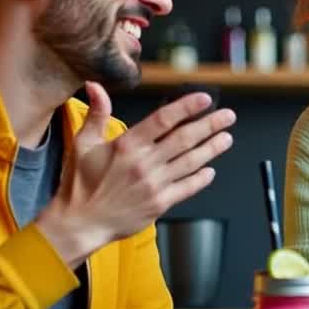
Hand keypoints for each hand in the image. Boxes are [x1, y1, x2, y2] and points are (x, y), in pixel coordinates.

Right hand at [38, 82, 235, 266]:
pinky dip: (201, 178)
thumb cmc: (80, 184)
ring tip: (227, 138)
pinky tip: (210, 170)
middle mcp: (144, 163)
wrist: (80, 223)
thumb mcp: (83, 144)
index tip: (205, 99)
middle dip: (210, 125)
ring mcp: (154, 184)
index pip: (163, 120)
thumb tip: (95, 85)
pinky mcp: (160, 203)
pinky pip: (187, 187)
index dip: (187, 107)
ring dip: (212, 148)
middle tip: (228, 116)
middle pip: (185, 139)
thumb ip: (96, 114)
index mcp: (127, 145)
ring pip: (191, 161)